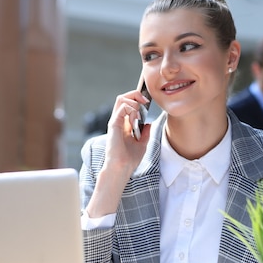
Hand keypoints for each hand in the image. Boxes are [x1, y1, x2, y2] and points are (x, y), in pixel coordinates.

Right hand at [85, 89, 151, 217]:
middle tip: (146, 101)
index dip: (138, 99)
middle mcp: (119, 121)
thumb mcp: (142, 144)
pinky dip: (132, 109)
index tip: (148, 102)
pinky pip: (122, 107)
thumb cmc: (129, 160)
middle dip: (136, 95)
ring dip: (134, 101)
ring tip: (140, 113)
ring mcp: (115, 121)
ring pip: (121, 98)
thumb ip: (145, 133)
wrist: (122, 168)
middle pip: (124, 97)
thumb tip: (149, 123)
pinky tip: (136, 119)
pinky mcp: (114, 124)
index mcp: (124, 125)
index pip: (128, 104)